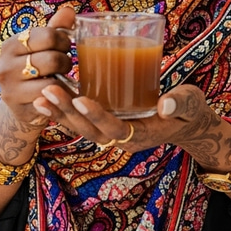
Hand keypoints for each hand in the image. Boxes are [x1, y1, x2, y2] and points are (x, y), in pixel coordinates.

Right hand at [0, 5, 74, 128]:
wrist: (21, 103)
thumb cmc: (35, 67)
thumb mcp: (42, 46)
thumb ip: (55, 28)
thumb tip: (69, 10)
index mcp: (11, 45)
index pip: (48, 35)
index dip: (64, 40)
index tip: (65, 46)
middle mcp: (5, 67)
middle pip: (52, 59)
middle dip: (66, 61)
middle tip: (65, 64)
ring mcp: (10, 90)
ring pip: (52, 82)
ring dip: (64, 80)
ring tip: (62, 77)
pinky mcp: (19, 109)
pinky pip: (51, 100)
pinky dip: (62, 96)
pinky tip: (62, 92)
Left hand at [32, 83, 230, 173]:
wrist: (187, 122)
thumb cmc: (189, 110)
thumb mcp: (191, 103)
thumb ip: (180, 103)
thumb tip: (166, 104)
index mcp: (141, 135)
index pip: (114, 130)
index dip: (97, 116)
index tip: (81, 98)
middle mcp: (122, 139)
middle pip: (89, 130)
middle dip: (67, 113)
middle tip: (48, 91)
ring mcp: (113, 133)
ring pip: (81, 128)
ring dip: (60, 113)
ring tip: (40, 96)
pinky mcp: (108, 124)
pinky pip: (82, 121)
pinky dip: (65, 111)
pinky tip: (48, 97)